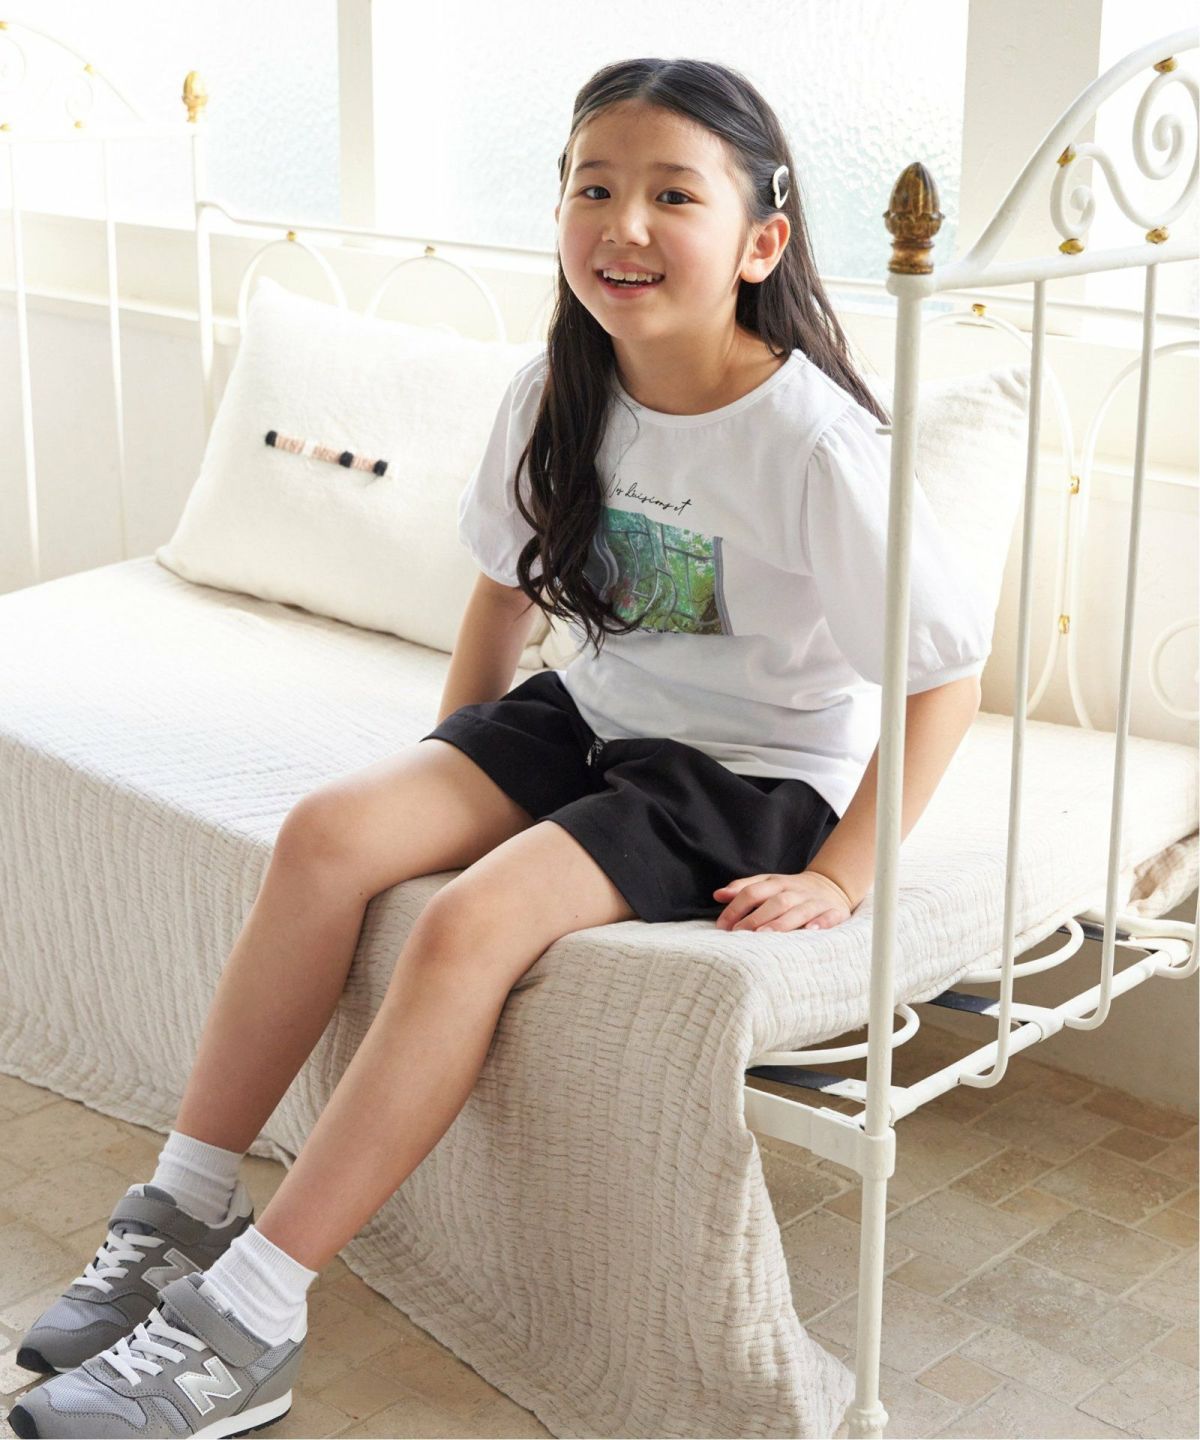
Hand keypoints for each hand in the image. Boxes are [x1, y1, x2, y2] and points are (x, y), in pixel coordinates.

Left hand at [712, 870, 854, 932]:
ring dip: (782, 923)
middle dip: (757, 918)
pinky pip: (830, 916)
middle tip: (740, 934)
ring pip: (799, 910)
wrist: (832, 885)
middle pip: (775, 902)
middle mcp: (796, 891)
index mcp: (777, 883)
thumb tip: (717, 894)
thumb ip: (743, 888)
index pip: (753, 892)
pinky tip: (810, 931)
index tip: (722, 926)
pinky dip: (821, 923)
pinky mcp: (835, 911)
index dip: (736, 907)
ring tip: (766, 935)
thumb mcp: (768, 883)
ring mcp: (816, 901)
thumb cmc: (790, 890)